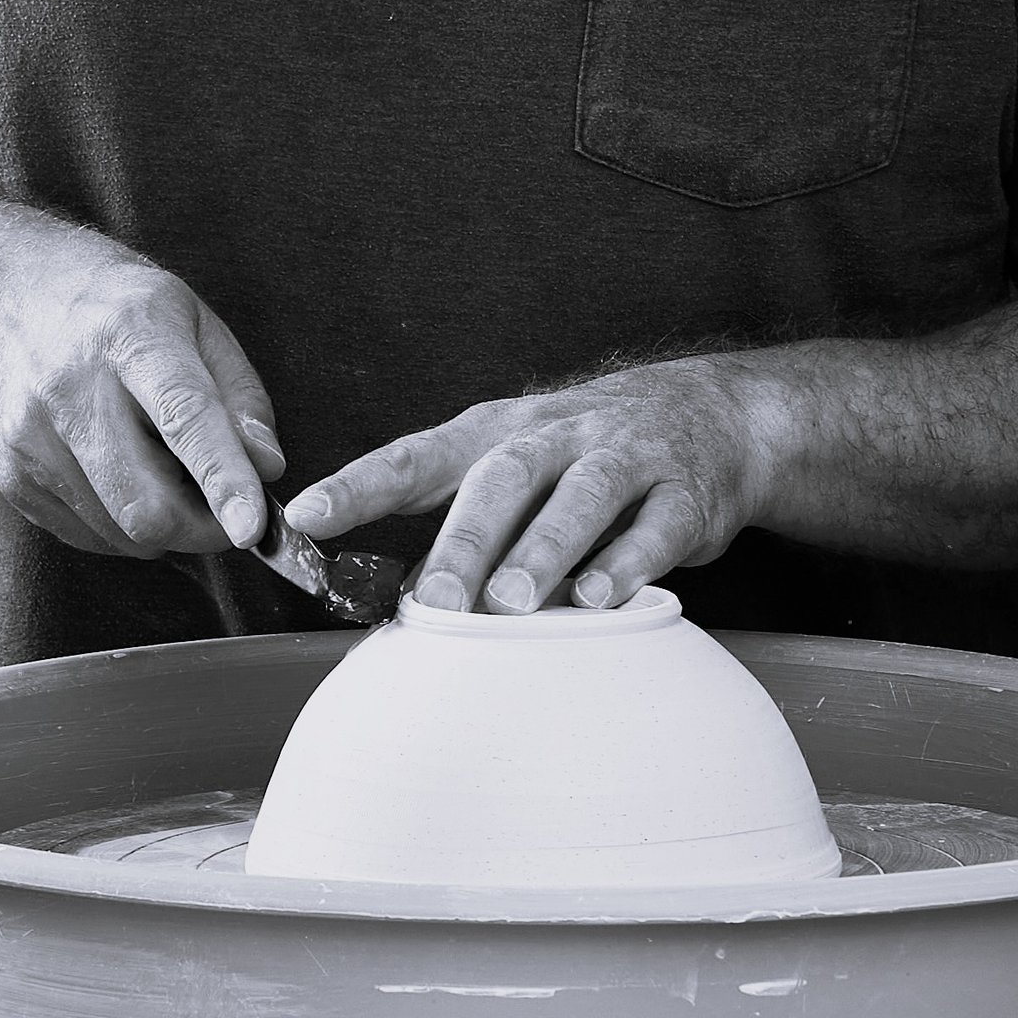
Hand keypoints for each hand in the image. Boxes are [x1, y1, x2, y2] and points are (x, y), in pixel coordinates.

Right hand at [0, 234, 283, 561]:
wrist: (4, 298)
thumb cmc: (115, 310)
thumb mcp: (194, 321)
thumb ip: (239, 395)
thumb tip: (265, 467)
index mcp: (130, 332)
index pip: (182, 416)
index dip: (222, 477)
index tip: (251, 527)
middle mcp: (70, 386)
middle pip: (144, 503)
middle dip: (200, 527)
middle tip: (224, 508)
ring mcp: (30, 437)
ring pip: (118, 531)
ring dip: (163, 527)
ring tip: (165, 472)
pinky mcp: (12, 476)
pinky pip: (87, 535)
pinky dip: (122, 527)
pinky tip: (123, 475)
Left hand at [285, 354, 798, 613]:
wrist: (713, 415)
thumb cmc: (584, 457)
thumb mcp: (517, 471)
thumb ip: (460, 527)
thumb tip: (395, 600)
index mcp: (498, 433)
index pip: (418, 456)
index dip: (360, 484)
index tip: (304, 517)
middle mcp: (557, 435)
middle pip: (502, 477)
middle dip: (465, 540)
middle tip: (433, 602)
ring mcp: (624, 456)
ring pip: (581, 494)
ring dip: (545, 548)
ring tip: (513, 602)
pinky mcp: (684, 492)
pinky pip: (655, 526)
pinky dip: (628, 562)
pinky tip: (600, 599)